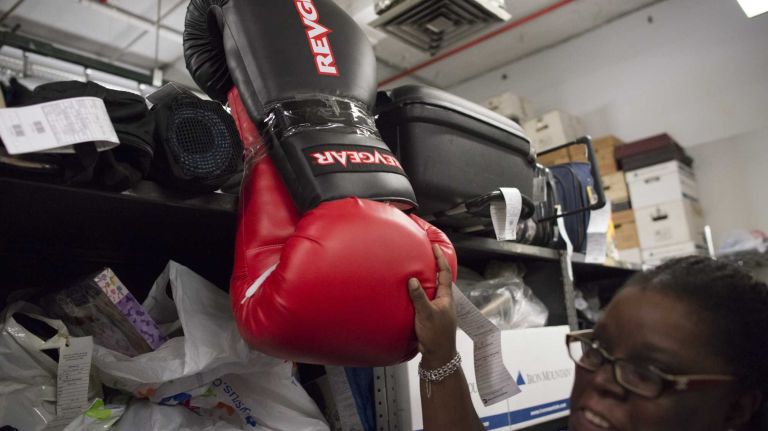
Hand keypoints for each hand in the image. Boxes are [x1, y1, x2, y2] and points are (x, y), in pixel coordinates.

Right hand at [408, 244, 456, 368]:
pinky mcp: (432, 316)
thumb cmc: (436, 335)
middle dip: (434, 267)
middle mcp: (444, 301)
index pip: (444, 273)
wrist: (439, 356)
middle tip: (424, 256)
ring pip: (433, 290)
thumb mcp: (426, 314)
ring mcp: (439, 309)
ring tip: (416, 272)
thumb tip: (412, 280)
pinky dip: (420, 293)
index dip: (440, 259)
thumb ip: (419, 297)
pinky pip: (426, 299)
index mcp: (446, 297)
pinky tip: (411, 295)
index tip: (434, 247)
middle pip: (440, 280)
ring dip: (426, 280)